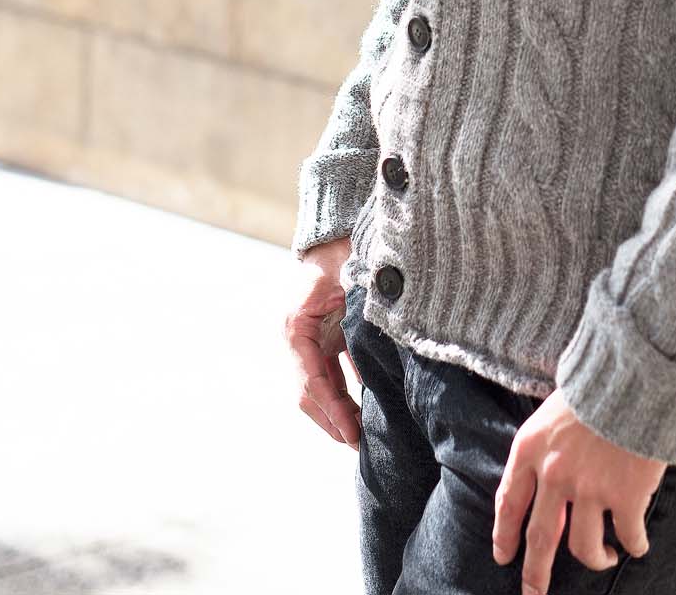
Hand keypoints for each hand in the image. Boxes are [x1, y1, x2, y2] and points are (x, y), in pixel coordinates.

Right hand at [285, 235, 361, 448]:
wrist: (337, 229)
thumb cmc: (343, 249)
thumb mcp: (351, 278)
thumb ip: (360, 314)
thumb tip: (380, 352)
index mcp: (296, 326)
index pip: (311, 380)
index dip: (331, 410)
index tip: (351, 433)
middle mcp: (298, 338)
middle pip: (311, 392)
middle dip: (333, 421)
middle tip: (358, 445)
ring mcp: (311, 339)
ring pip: (321, 387)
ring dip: (339, 412)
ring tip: (362, 437)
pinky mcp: (326, 336)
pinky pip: (333, 373)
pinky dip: (347, 393)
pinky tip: (366, 409)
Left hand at [492, 389, 661, 594]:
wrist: (637, 372)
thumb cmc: (597, 381)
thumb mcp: (555, 406)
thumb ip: (547, 441)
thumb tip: (547, 467)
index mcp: (531, 448)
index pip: (509, 501)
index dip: (504, 534)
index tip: (503, 556)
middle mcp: (554, 474)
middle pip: (540, 538)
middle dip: (535, 574)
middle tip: (533, 594)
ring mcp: (589, 489)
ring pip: (584, 547)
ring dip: (595, 558)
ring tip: (603, 556)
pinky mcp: (626, 497)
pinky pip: (628, 537)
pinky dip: (633, 545)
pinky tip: (637, 544)